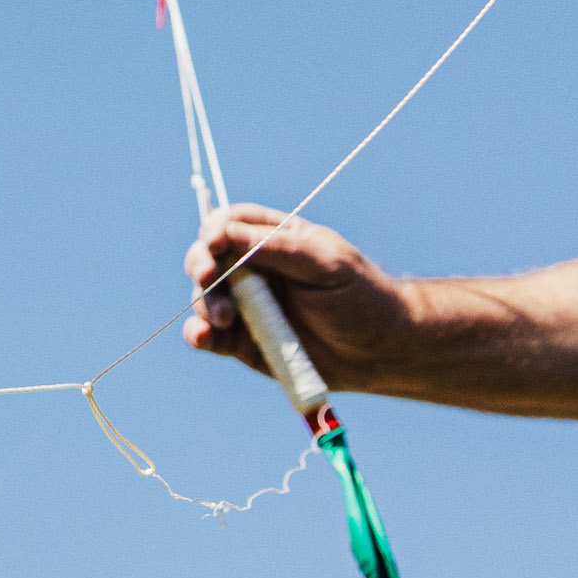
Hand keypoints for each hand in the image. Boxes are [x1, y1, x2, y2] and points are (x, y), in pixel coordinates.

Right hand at [185, 203, 410, 391]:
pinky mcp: (243, 342)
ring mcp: (246, 306)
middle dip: (201, 265)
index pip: (231, 223)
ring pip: (206, 297)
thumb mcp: (324, 263)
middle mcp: (253, 270)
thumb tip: (226, 232)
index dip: (215, 229)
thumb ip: (276, 247)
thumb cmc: (359, 297)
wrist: (379, 353)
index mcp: (274, 239)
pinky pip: (210, 337)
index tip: (215, 242)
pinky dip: (198, 335)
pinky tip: (202, 337)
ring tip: (226, 320)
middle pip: (208, 258)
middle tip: (208, 276)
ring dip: (206, 304)